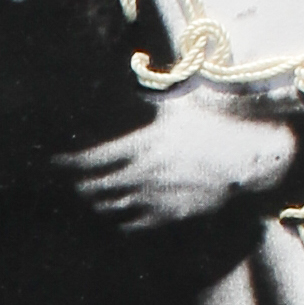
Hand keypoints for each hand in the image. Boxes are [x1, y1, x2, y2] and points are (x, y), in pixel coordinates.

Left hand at [58, 87, 294, 231]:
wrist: (246, 162)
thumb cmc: (215, 127)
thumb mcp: (181, 106)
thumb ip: (152, 98)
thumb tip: (135, 79)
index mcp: (144, 145)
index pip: (93, 159)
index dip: (69, 162)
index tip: (57, 161)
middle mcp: (144, 175)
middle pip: (96, 187)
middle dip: (80, 184)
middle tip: (73, 180)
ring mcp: (156, 198)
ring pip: (111, 207)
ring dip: (97, 202)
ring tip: (92, 195)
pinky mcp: (169, 216)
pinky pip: (132, 225)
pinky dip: (119, 220)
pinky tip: (118, 213)